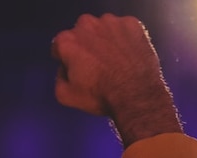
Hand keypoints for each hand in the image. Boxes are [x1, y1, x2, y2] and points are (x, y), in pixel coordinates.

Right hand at [51, 14, 181, 145]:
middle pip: (82, 34)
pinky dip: (126, 39)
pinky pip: (125, 29)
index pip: (61, 46)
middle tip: (99, 65)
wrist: (137, 96)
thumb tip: (64, 70)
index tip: (80, 69)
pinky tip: (130, 55)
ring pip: (104, 29)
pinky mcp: (131, 24)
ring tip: (117, 61)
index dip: (69, 59)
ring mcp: (111, 22)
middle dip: (87, 46)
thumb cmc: (102, 96)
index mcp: (67, 41)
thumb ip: (59, 78)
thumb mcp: (66, 96)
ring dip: (107, 40)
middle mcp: (87, 25)